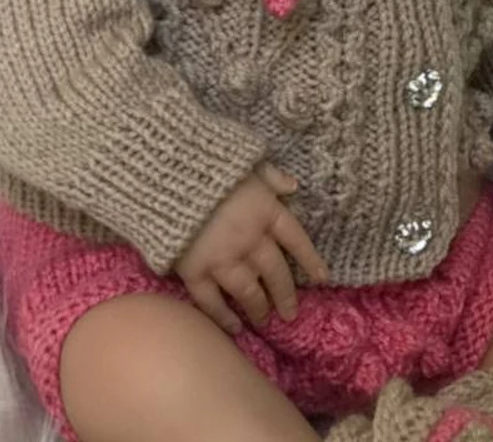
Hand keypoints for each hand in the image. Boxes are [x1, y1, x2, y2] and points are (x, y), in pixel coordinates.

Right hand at [175, 161, 327, 333]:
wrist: (169, 176)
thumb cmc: (211, 165)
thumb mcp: (249, 163)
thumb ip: (272, 176)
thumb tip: (293, 186)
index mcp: (266, 212)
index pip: (296, 240)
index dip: (310, 259)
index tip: (322, 278)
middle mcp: (250, 240)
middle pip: (275, 272)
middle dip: (285, 295)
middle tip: (290, 314)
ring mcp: (223, 259)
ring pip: (249, 292)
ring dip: (259, 309)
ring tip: (265, 321)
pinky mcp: (194, 272)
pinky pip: (212, 302)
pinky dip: (223, 317)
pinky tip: (234, 328)